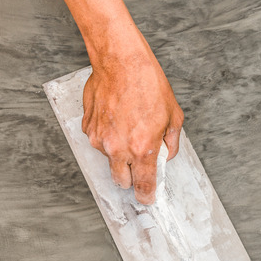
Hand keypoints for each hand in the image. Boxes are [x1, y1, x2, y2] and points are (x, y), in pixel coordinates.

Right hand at [81, 32, 182, 204]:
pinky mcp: (88, 128)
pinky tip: (116, 116)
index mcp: (142, 148)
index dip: (147, 195)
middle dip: (130, 177)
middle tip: (138, 164)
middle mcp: (118, 148)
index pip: (143, 185)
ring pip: (108, 159)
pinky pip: (98, 140)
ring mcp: (99, 139)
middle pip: (121, 180)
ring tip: (128, 125)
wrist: (121, 62)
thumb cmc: (148, 84)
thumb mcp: (173, 116)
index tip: (147, 198)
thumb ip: (170, 143)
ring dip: (118, 151)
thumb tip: (164, 156)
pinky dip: (107, 135)